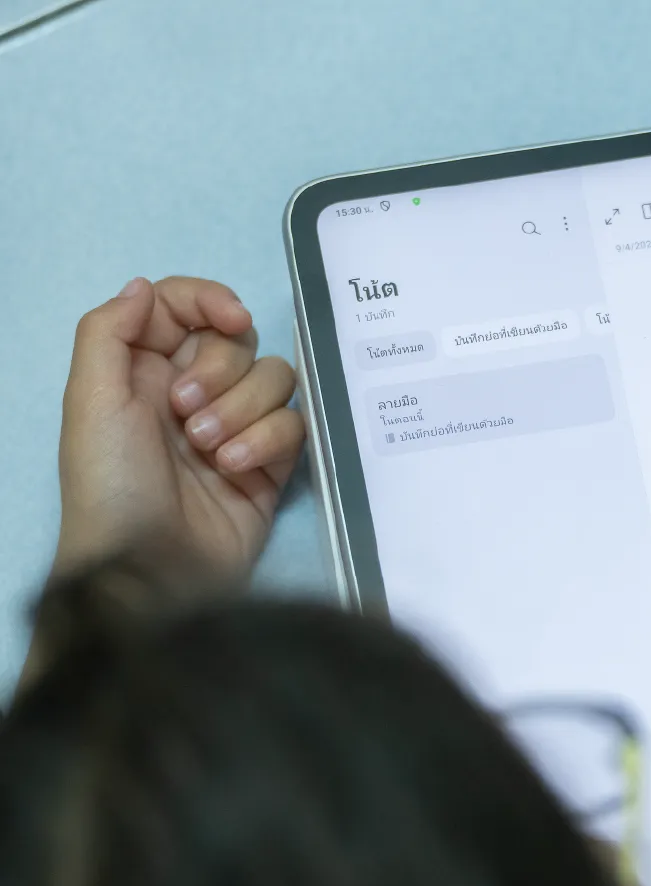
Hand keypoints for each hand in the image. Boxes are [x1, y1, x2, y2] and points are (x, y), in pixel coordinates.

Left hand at [55, 277, 304, 578]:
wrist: (150, 569)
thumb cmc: (112, 484)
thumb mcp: (90, 400)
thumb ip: (109, 330)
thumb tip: (145, 285)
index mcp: (143, 370)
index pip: (186, 307)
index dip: (211, 302)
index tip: (230, 321)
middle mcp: (191, 392)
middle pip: (238, 343)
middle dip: (221, 373)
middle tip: (186, 414)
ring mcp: (235, 428)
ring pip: (274, 380)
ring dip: (242, 411)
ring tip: (208, 452)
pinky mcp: (271, 464)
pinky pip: (293, 425)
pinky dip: (267, 442)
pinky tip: (235, 470)